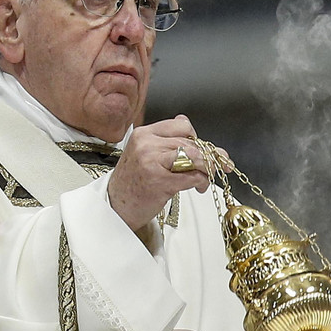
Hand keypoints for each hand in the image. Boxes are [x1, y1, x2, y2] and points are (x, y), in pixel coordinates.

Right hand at [106, 115, 229, 230]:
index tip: (204, 148)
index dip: (196, 137)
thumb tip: (187, 124)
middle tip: (215, 165)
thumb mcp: (142, 152)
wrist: (116, 205)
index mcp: (143, 134)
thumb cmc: (131, 181)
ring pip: (195, 156)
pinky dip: (202, 182)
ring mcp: (152, 163)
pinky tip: (198, 187)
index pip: (181, 125)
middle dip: (208, 156)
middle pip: (190, 143)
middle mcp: (147, 145)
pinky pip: (193, 176)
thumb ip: (164, 139)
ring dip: (207, 168)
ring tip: (206, 177)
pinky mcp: (161, 182)